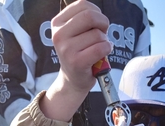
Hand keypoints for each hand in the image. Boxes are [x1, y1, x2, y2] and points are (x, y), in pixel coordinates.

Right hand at [40, 1, 111, 120]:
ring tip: (99, 48)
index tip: (97, 23)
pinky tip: (103, 54)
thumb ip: (83, 19)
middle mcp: (59, 35)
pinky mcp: (77, 62)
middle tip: (103, 33)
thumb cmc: (78, 54)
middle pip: (90, 16)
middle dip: (103, 23)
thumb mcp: (75, 33)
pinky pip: (100, 48)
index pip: (82, 5)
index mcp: (57, 23)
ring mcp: (66, 49)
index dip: (96, 12)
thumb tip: (99, 15)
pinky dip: (107, 49)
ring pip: (97, 34)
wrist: (73, 80)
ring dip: (104, 40)